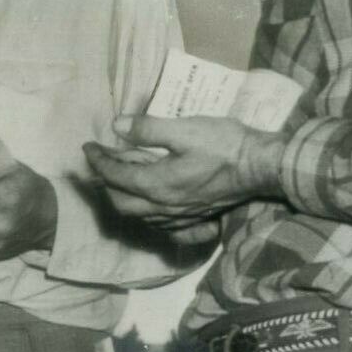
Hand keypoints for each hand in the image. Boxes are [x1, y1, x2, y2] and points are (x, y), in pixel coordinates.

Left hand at [82, 115, 285, 227]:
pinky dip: (146, 213)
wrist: (264, 167)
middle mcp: (164, 208)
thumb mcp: (184, 129)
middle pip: (121, 202)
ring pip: (139, 215)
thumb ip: (147, 129)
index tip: (88, 147)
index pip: (115, 176)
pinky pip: (161, 225)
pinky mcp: (195, 219)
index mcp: (157, 185)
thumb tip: (116, 126)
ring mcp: (180, 217)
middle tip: (103, 161)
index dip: (98, 160)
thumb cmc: (225, 145)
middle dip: (106, 182)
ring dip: (124, 197)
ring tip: (124, 175)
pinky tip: (151, 201)